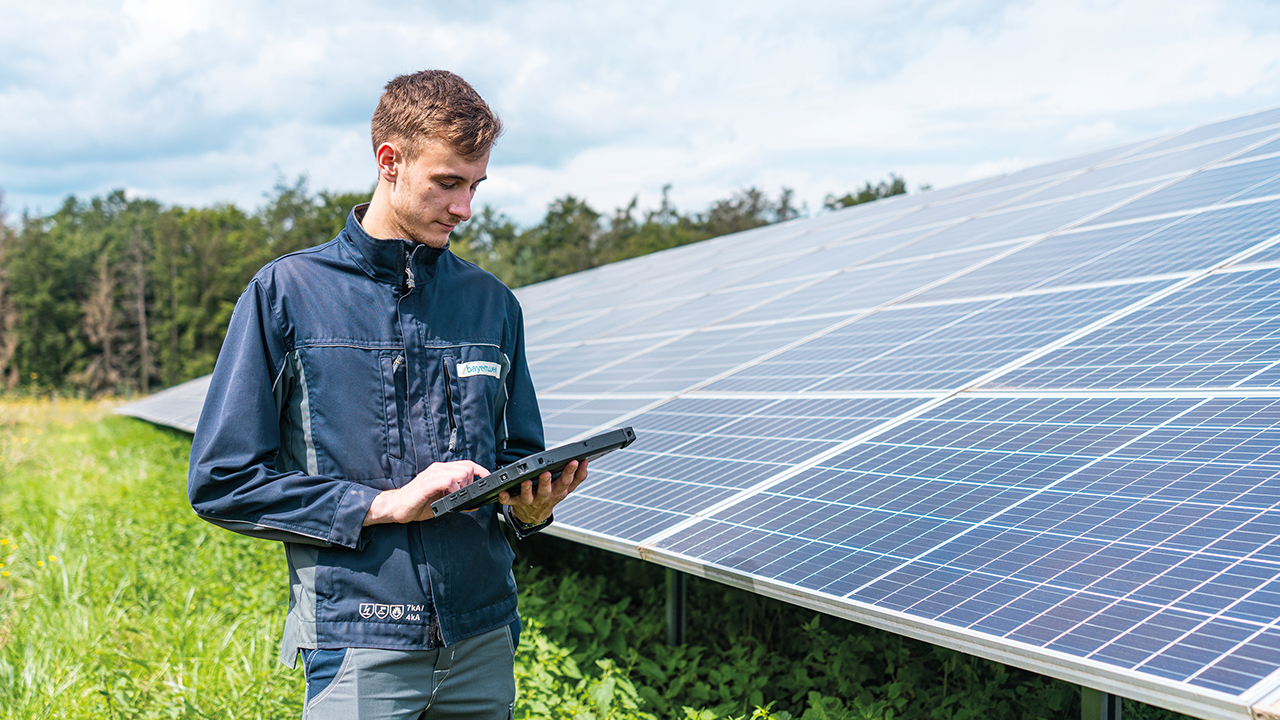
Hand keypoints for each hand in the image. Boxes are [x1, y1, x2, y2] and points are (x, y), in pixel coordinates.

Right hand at [363, 460, 488, 524]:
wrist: (395, 506)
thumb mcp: (441, 502)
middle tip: (462, 495)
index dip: (481, 470)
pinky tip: (449, 497)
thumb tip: (475, 505)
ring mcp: (432, 475)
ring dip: (463, 486)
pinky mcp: (427, 484)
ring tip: (455, 496)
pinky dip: (453, 489)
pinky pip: (447, 480)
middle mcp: (438, 469)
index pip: (467, 464)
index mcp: (442, 471)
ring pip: (460, 472)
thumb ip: (458, 500)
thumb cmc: (416, 503)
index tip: (488, 478)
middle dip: (471, 483)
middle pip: (467, 467)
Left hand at [498, 459, 587, 525]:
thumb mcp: (566, 490)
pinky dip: (505, 498)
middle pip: (547, 490)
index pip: (566, 482)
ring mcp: (530, 501)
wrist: (533, 517)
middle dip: (547, 482)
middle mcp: (544, 497)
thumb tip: (586, 463)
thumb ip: (577, 478)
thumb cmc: (550, 498)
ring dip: (527, 490)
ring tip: (526, 482)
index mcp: (557, 492)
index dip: (571, 473)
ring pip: (528, 497)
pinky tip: (502, 492)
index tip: (574, 462)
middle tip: (547, 473)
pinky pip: (509, 501)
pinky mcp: (516, 503)